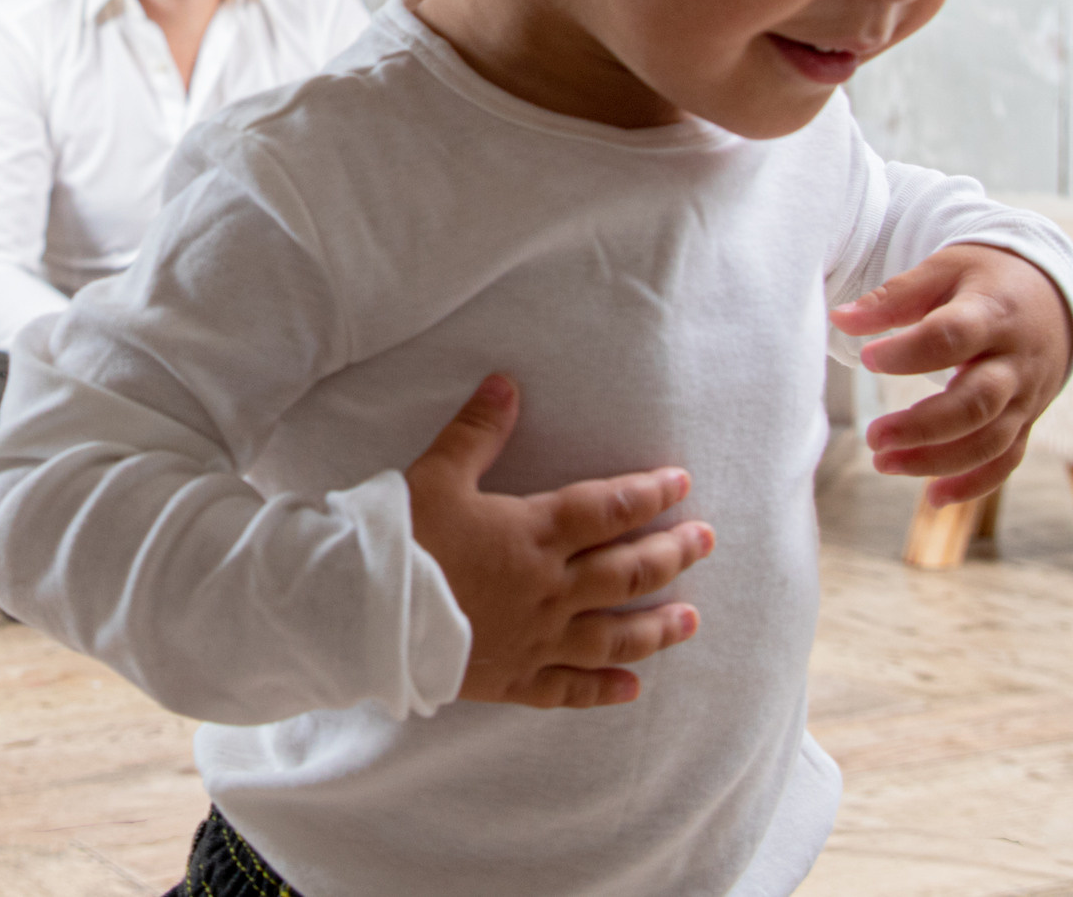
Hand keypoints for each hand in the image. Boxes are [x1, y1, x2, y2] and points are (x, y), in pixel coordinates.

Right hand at [405, 374, 710, 709]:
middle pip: (626, 572)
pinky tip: (632, 689)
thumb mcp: (437, 473)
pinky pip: (569, 688)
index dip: (649, 494)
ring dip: (656, 627)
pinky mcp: (513, 678)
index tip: (682, 484)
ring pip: (613, 634)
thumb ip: (478, 430)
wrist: (365, 612)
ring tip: (691, 620)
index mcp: (534, 533)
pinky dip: (603, 688)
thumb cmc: (402, 539)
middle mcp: (549, 588)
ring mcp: (536, 638)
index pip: (608, 508)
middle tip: (706, 542)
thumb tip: (507, 383)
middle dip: (672, 554)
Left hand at [832, 243, 1072, 507]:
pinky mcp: (1027, 419)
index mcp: (992, 313)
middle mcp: (1015, 360)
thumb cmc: (983, 280)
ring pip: (991, 439)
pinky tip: (933, 497)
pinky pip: (1007, 459)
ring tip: (884, 463)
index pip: (953, 337)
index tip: (866, 359)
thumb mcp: (943, 271)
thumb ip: (894, 297)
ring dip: (938, 460)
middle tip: (872, 437)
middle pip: (977, 402)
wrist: (1052, 294)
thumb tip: (839, 319)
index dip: (909, 353)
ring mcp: (1026, 395)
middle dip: (923, 427)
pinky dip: (975, 483)